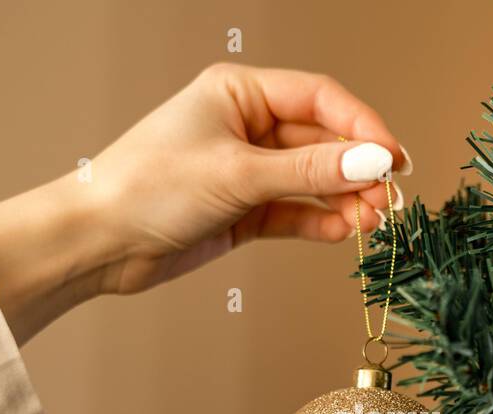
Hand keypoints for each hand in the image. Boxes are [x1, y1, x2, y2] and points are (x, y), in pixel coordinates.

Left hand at [0, 63, 410, 344]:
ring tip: (372, 222)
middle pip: (322, 141)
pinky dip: (320, 222)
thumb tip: (373, 163)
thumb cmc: (150, 187)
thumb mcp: (238, 174)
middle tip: (387, 200)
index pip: (320, 98)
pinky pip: (295, 212)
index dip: (362, 126)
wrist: (99, 242)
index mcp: (239, 92)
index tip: (394, 158)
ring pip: (312, 180)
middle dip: (356, 170)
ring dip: (344, 199)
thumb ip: (310, 171)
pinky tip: (345, 233)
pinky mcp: (243, 211)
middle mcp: (246, 126)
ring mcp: (246, 170)